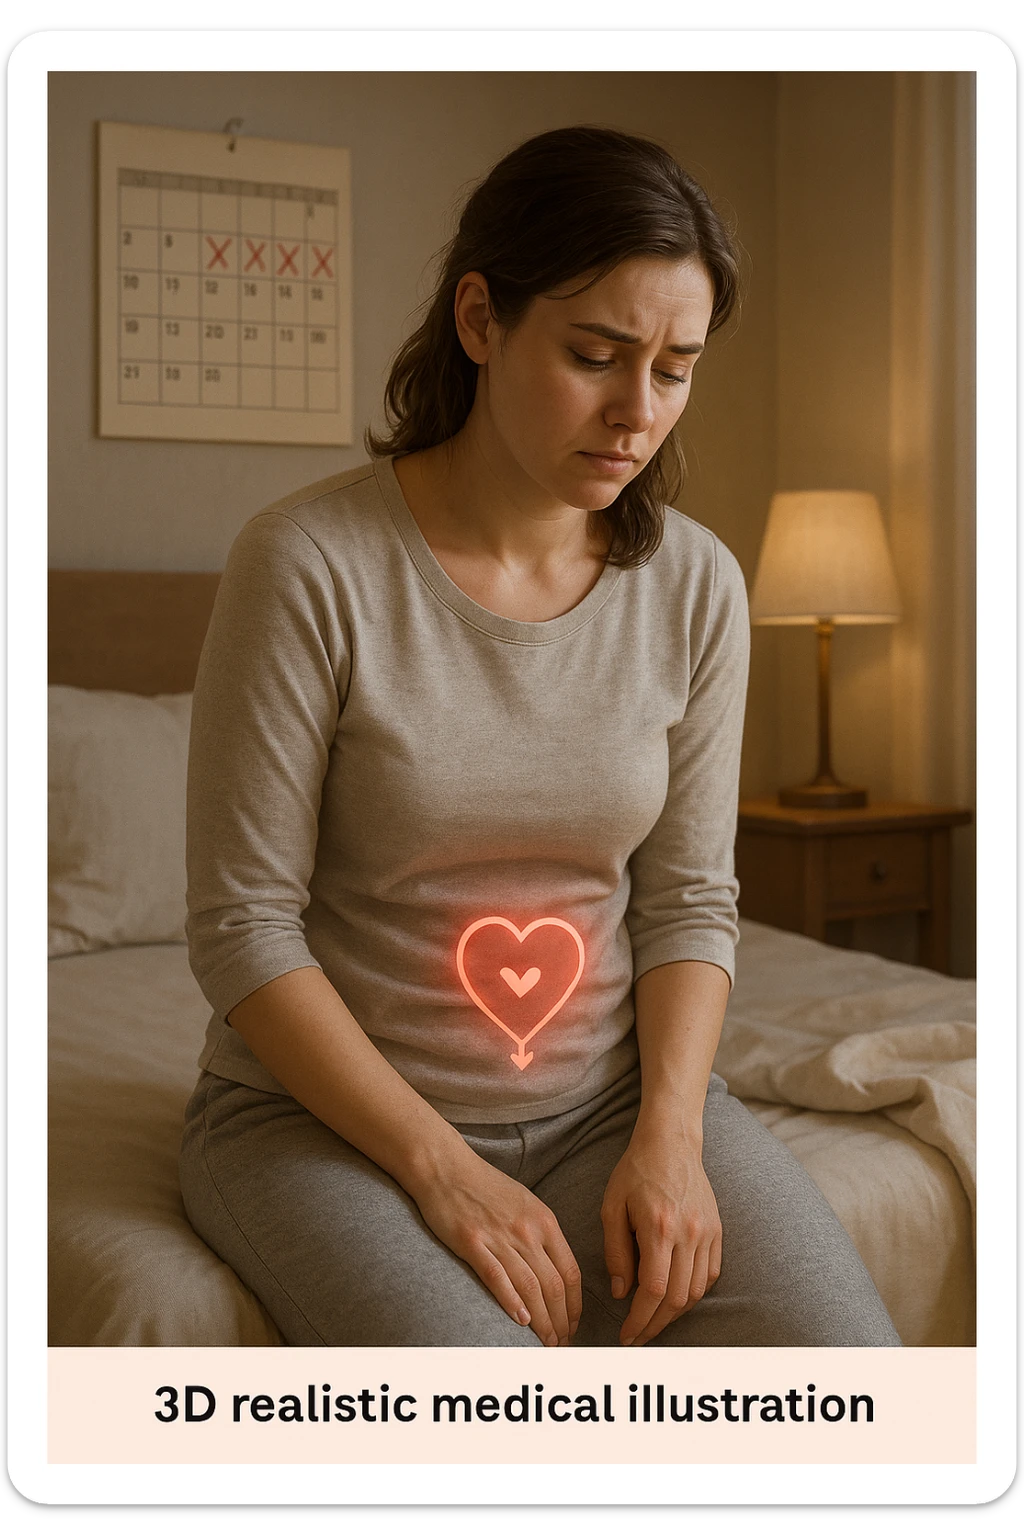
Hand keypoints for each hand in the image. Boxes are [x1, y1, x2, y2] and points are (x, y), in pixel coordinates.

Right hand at [413, 1147, 581, 1347]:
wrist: (446, 1167)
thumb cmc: (484, 1185)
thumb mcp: (525, 1203)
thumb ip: (541, 1233)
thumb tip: (554, 1269)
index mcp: (544, 1221)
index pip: (571, 1272)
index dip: (575, 1305)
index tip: (573, 1324)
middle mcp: (527, 1230)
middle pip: (554, 1285)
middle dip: (562, 1320)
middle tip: (561, 1343)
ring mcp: (500, 1236)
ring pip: (531, 1287)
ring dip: (542, 1321)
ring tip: (545, 1343)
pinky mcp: (472, 1242)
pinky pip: (497, 1278)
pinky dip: (512, 1302)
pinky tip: (520, 1322)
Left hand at [600, 1128, 721, 1345]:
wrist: (671, 1143)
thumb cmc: (635, 1172)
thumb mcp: (612, 1208)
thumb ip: (616, 1252)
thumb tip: (621, 1293)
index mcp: (658, 1227)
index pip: (653, 1289)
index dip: (640, 1319)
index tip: (626, 1335)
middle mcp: (687, 1233)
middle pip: (677, 1298)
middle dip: (656, 1325)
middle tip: (637, 1337)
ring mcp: (707, 1232)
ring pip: (696, 1290)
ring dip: (675, 1314)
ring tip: (654, 1322)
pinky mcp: (717, 1231)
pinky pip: (711, 1274)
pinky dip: (694, 1293)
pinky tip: (676, 1299)